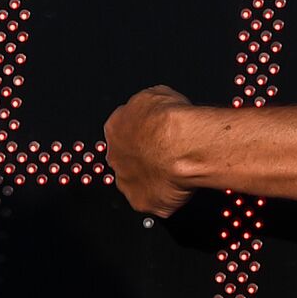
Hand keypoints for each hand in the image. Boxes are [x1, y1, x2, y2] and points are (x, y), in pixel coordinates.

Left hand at [103, 84, 194, 217]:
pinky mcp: (141, 202)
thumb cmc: (170, 120)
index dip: (142, 135)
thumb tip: (156, 107)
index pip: (122, 132)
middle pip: (127, 160)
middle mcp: (115, 157)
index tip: (156, 136)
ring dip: (153, 179)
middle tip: (166, 155)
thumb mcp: (158, 94)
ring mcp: (126, 182)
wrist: (181, 145)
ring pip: (138, 183)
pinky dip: (166, 198)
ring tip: (176, 172)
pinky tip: (179, 187)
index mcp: (115, 128)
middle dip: (144, 159)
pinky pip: (154, 202)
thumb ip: (149, 107)